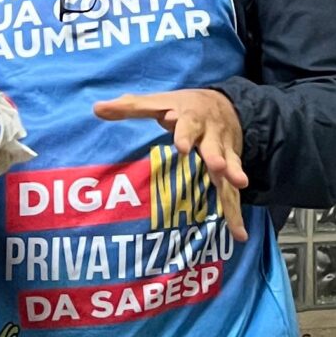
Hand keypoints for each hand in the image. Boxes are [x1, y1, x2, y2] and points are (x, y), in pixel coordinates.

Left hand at [93, 89, 248, 240]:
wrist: (224, 105)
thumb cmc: (181, 107)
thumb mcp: (158, 102)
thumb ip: (130, 108)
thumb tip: (96, 109)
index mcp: (190, 118)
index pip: (187, 124)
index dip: (185, 134)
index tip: (183, 146)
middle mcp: (210, 135)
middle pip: (213, 146)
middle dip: (216, 157)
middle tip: (216, 166)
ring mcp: (222, 152)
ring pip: (229, 166)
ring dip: (233, 176)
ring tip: (239, 185)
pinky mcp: (229, 168)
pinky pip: (232, 192)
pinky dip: (235, 212)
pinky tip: (239, 234)